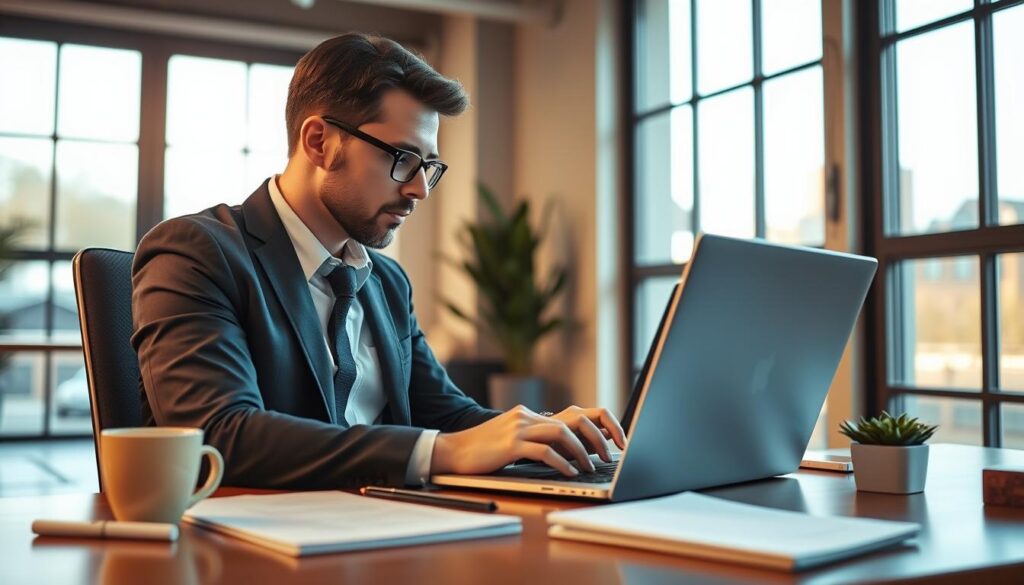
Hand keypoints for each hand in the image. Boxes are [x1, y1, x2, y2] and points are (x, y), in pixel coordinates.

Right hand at [431, 405, 627, 476]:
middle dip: (596, 439)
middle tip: (608, 456)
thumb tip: (566, 450)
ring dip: (581, 451)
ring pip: (561, 433)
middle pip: (573, 421)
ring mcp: (518, 428)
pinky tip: (569, 472)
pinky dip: (561, 462)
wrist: (452, 452)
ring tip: (590, 467)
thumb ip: (535, 440)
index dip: (596, 427)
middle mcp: (526, 416)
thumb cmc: (483, 452)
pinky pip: (544, 451)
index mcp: (528, 415)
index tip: (611, 443)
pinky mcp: (510, 444)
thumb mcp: (512, 441)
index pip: (572, 415)